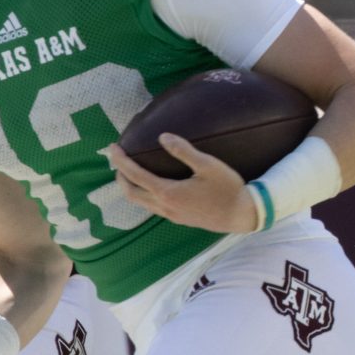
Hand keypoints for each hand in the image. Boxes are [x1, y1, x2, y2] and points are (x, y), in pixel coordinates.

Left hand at [105, 136, 262, 233]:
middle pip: (131, 193)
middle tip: (116, 159)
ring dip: (130, 186)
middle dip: (119, 176)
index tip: (113, 148)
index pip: (135, 175)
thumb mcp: (208, 165)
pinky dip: (142, 194)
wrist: (241, 215)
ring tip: (128, 171)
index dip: (121, 161)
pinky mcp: (178, 218)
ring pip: (140, 202)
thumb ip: (184, 151)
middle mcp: (164, 206)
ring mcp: (171, 215)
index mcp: (168, 192)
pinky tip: (150, 185)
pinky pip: (151, 206)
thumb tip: (163, 136)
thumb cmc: (227, 188)